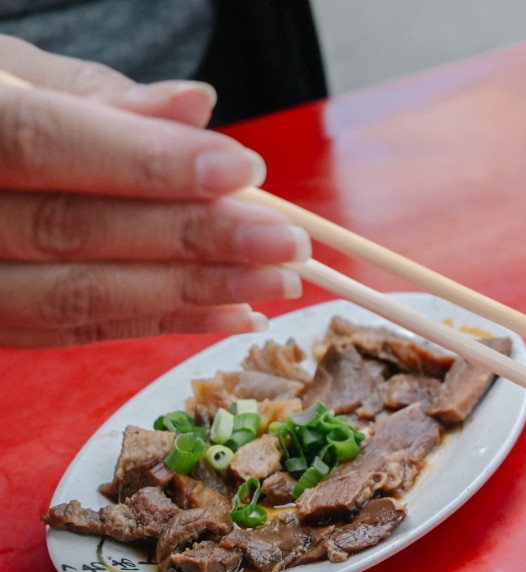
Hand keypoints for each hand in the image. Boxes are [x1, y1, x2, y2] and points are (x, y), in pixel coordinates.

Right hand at [0, 35, 308, 348]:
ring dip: (193, 292)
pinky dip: (164, 321)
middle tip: (285, 242)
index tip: (243, 169)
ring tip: (277, 281)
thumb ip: (99, 97)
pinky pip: (78, 331)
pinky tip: (235, 313)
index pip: (44, 144)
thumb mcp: (13, 71)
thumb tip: (197, 107)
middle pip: (73, 231)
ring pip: (79, 295)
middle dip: (194, 238)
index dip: (147, 162)